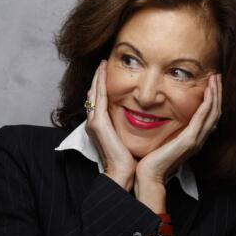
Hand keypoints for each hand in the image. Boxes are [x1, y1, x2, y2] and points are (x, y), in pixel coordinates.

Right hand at [85, 60, 137, 189]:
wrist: (123, 173)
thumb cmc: (128, 160)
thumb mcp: (128, 138)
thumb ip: (128, 127)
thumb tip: (142, 118)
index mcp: (100, 126)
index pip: (99, 100)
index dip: (102, 85)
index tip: (108, 73)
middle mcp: (94, 122)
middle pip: (93, 93)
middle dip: (98, 77)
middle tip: (104, 62)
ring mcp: (94, 122)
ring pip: (94, 92)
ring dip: (98, 76)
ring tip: (103, 62)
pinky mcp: (98, 122)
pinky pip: (99, 96)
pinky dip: (100, 82)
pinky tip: (103, 71)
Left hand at [136, 73, 222, 186]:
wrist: (149, 175)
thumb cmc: (151, 160)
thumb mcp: (163, 140)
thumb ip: (168, 130)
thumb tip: (162, 117)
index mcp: (193, 139)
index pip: (208, 115)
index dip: (213, 99)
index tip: (211, 83)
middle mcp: (198, 139)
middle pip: (215, 112)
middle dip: (218, 93)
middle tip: (217, 76)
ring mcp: (196, 140)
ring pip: (213, 112)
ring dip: (216, 94)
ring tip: (216, 79)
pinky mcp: (190, 140)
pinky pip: (203, 118)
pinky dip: (208, 103)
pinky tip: (209, 91)